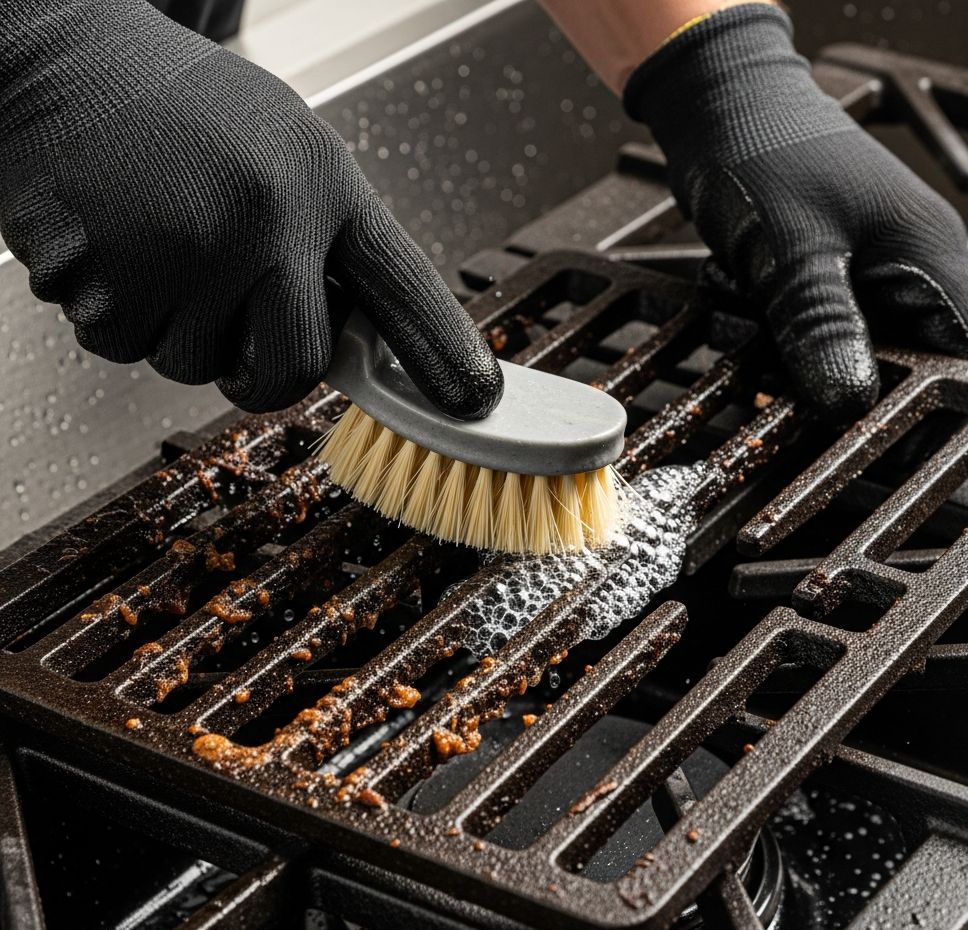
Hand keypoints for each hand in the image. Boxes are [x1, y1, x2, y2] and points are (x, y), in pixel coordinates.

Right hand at [0, 0, 501, 415]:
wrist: (62, 60)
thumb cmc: (184, 117)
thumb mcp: (288, 156)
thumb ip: (329, 246)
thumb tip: (367, 344)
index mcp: (319, 184)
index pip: (401, 286)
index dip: (442, 351)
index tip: (472, 399)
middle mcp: (263, 220)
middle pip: (292, 370)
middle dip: (262, 368)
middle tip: (235, 320)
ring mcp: (184, 251)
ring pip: (194, 366)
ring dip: (175, 327)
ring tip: (160, 243)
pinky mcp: (103, 274)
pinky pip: (122, 346)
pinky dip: (115, 311)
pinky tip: (116, 246)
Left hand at [624, 3, 967, 423]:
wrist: (715, 107)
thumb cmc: (763, 152)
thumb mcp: (792, 250)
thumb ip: (822, 326)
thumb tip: (847, 402)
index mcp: (925, 258)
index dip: (939, 412)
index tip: (885, 448)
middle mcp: (903, 269)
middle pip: (899, 365)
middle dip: (837, 381)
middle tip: (782, 380)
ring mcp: (859, 271)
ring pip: (842, 351)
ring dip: (791, 354)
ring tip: (749, 310)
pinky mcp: (818, 274)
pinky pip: (805, 330)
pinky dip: (770, 333)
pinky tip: (739, 300)